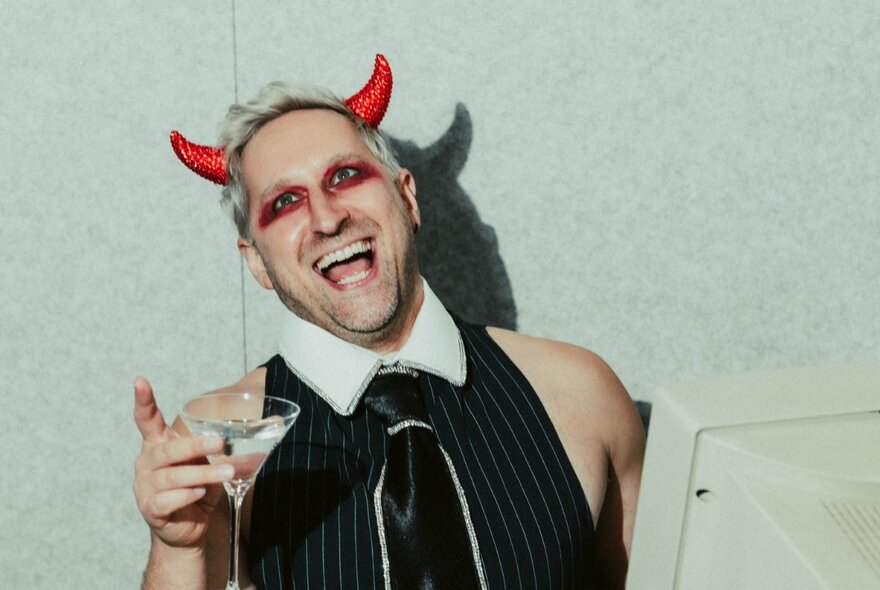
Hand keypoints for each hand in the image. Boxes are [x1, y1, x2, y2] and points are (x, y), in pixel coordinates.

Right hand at [132, 377, 231, 548]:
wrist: (188, 527)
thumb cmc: (198, 487)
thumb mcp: (213, 461)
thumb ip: (233, 443)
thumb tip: (274, 421)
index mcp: (158, 444)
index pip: (147, 419)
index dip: (143, 400)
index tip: (140, 381)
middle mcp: (147, 463)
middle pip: (167, 449)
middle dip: (194, 445)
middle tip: (219, 443)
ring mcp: (145, 487)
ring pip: (172, 476)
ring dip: (202, 473)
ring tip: (226, 471)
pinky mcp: (151, 509)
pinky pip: (167, 500)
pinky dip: (187, 495)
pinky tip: (200, 493)